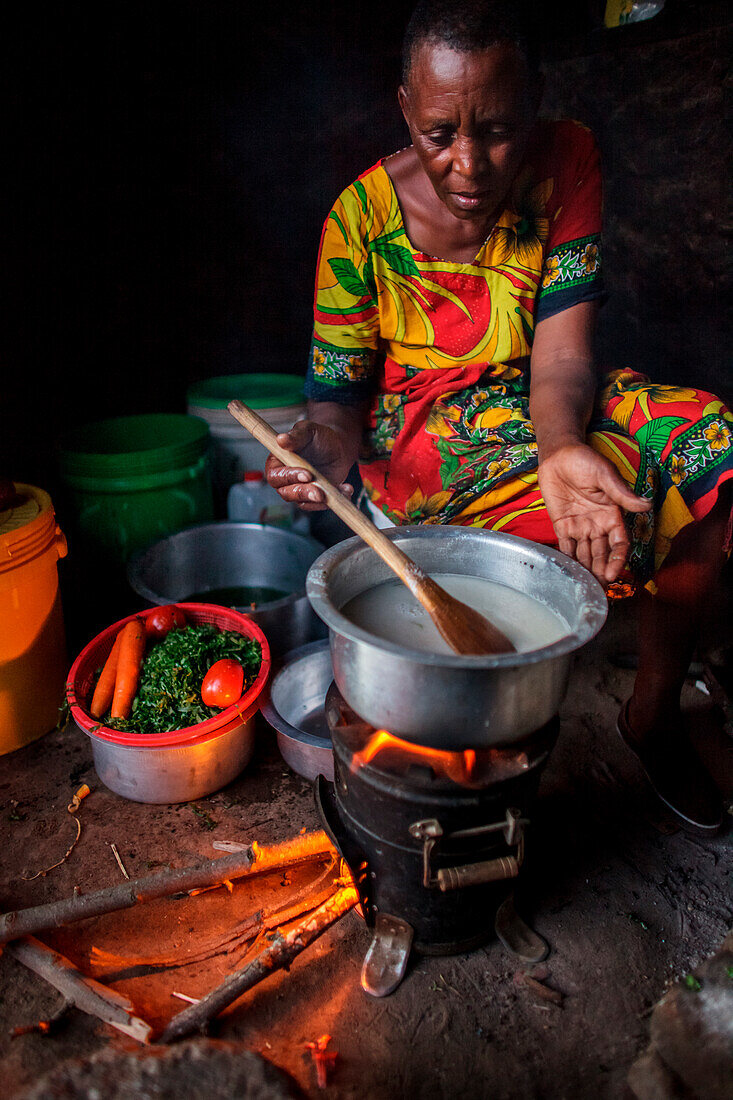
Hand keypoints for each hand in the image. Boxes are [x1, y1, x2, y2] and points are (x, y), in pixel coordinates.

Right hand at [265, 420, 355, 510]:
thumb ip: (296, 436)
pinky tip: (346, 489)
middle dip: (304, 494)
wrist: (337, 447)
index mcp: (277, 463)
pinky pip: (320, 505)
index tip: (307, 474)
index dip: (289, 477)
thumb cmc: (319, 436)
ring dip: (320, 501)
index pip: (275, 476)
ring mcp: (299, 490)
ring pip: (304, 502)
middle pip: (287, 493)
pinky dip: (333, 500)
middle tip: (320, 493)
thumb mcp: (308, 430)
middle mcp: (285, 480)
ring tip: (338, 490)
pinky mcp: (314, 498)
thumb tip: (281, 439)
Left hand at [537, 443, 651, 583]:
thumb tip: (646, 505)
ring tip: (585, 586)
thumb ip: (622, 494)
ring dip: (586, 569)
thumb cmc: (586, 461)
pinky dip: (567, 560)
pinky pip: (566, 547)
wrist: (559, 455)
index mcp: (613, 515)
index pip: (619, 543)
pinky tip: (568, 574)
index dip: (617, 559)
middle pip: (602, 553)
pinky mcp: (562, 526)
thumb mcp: (606, 475)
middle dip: (601, 570)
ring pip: (585, 554)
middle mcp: (598, 525)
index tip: (613, 573)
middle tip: (597, 587)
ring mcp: (580, 527)